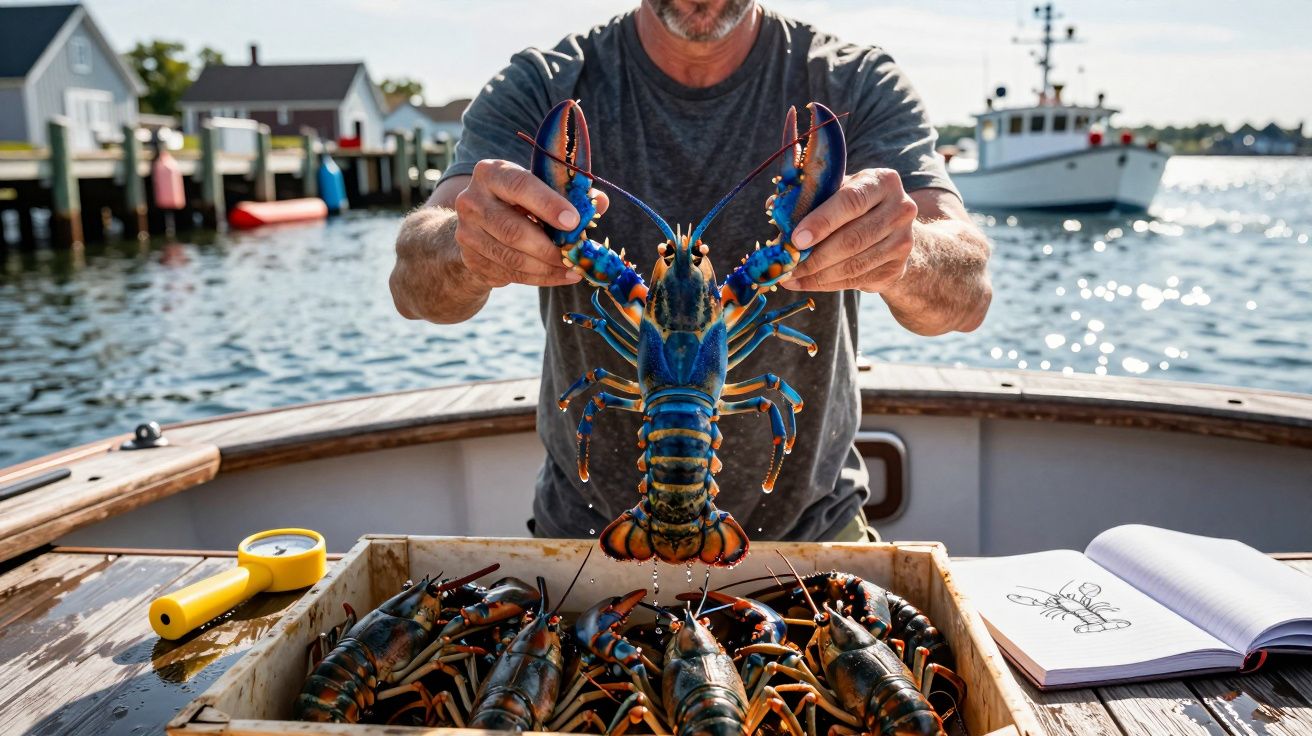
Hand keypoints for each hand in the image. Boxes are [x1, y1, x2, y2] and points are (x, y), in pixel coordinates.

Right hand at [452, 159, 608, 288]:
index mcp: (491, 173)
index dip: (548, 205)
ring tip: (573, 270)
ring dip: (547, 268)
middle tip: (576, 256)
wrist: (478, 224)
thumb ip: (569, 193)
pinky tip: (558, 277)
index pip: (520, 186)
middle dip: (550, 248)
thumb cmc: (519, 200)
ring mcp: (467, 232)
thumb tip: (600, 202)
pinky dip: (538, 279)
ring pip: (512, 258)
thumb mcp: (540, 189)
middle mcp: (472, 200)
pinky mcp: (470, 258)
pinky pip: (509, 274)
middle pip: (514, 230)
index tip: (574, 222)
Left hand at [780, 168, 916, 292]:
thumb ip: (809, 196)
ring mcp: (903, 241)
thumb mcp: (836, 192)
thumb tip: (773, 205)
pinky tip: (806, 283)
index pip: (851, 201)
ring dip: (817, 275)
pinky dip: (827, 284)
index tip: (796, 240)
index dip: (822, 222)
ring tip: (791, 277)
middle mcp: (900, 209)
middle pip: (853, 238)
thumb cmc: (854, 208)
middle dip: (815, 256)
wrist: (893, 232)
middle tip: (788, 265)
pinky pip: (856, 279)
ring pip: (854, 264)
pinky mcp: (897, 268)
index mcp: (882, 182)